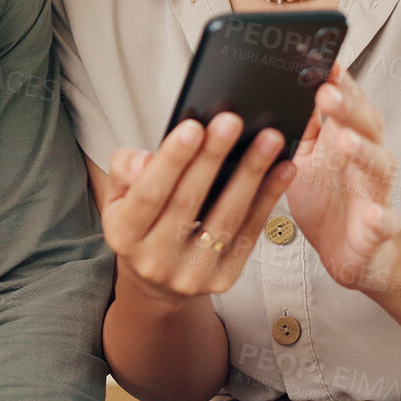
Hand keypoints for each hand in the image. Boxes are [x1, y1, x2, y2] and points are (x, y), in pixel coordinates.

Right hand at [100, 112, 295, 308]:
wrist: (156, 279)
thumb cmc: (140, 222)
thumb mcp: (118, 194)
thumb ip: (125, 169)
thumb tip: (145, 160)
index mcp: (123, 235)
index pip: (147, 193)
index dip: (171, 160)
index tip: (193, 126)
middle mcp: (154, 260)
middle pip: (188, 203)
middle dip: (212, 157)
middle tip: (233, 121)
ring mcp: (191, 274)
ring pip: (226, 218)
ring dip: (251, 175)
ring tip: (269, 140)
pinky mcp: (223, 278)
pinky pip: (249, 233)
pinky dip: (268, 199)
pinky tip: (282, 170)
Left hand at [287, 64, 400, 291]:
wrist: (349, 252)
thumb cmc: (325, 198)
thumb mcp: (302, 157)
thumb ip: (298, 127)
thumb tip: (274, 90)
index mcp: (347, 135)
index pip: (348, 100)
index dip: (340, 80)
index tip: (325, 59)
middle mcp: (367, 158)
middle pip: (366, 124)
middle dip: (347, 107)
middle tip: (326, 92)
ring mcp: (376, 192)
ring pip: (379, 166)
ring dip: (364, 152)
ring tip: (345, 141)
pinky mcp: (379, 229)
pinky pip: (384, 222)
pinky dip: (380, 217)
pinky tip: (373, 213)